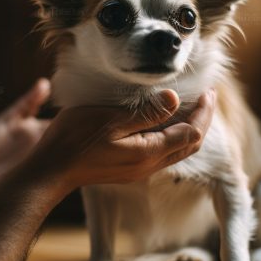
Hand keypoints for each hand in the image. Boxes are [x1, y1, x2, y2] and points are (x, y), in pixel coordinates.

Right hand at [26, 89, 215, 189]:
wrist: (51, 170)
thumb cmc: (75, 140)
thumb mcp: (110, 118)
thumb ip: (146, 112)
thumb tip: (174, 99)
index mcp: (149, 152)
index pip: (192, 133)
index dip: (204, 112)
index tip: (209, 91)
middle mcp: (149, 165)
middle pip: (190, 145)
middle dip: (202, 120)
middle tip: (205, 97)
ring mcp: (139, 170)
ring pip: (177, 151)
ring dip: (188, 128)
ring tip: (187, 106)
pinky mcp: (128, 169)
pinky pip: (162, 153)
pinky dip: (171, 135)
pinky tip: (161, 121)